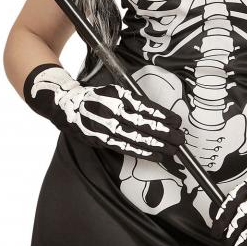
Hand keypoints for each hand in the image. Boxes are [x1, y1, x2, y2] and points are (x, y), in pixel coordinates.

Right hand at [24, 63, 184, 158]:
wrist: (65, 105)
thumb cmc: (95, 96)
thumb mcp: (113, 90)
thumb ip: (131, 99)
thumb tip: (156, 113)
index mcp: (117, 95)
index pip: (145, 107)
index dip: (162, 115)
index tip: (177, 121)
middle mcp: (112, 110)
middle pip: (143, 124)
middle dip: (165, 132)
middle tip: (181, 138)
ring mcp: (106, 126)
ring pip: (137, 138)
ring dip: (157, 145)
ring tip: (174, 149)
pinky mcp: (101, 140)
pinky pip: (126, 148)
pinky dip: (143, 152)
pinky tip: (157, 156)